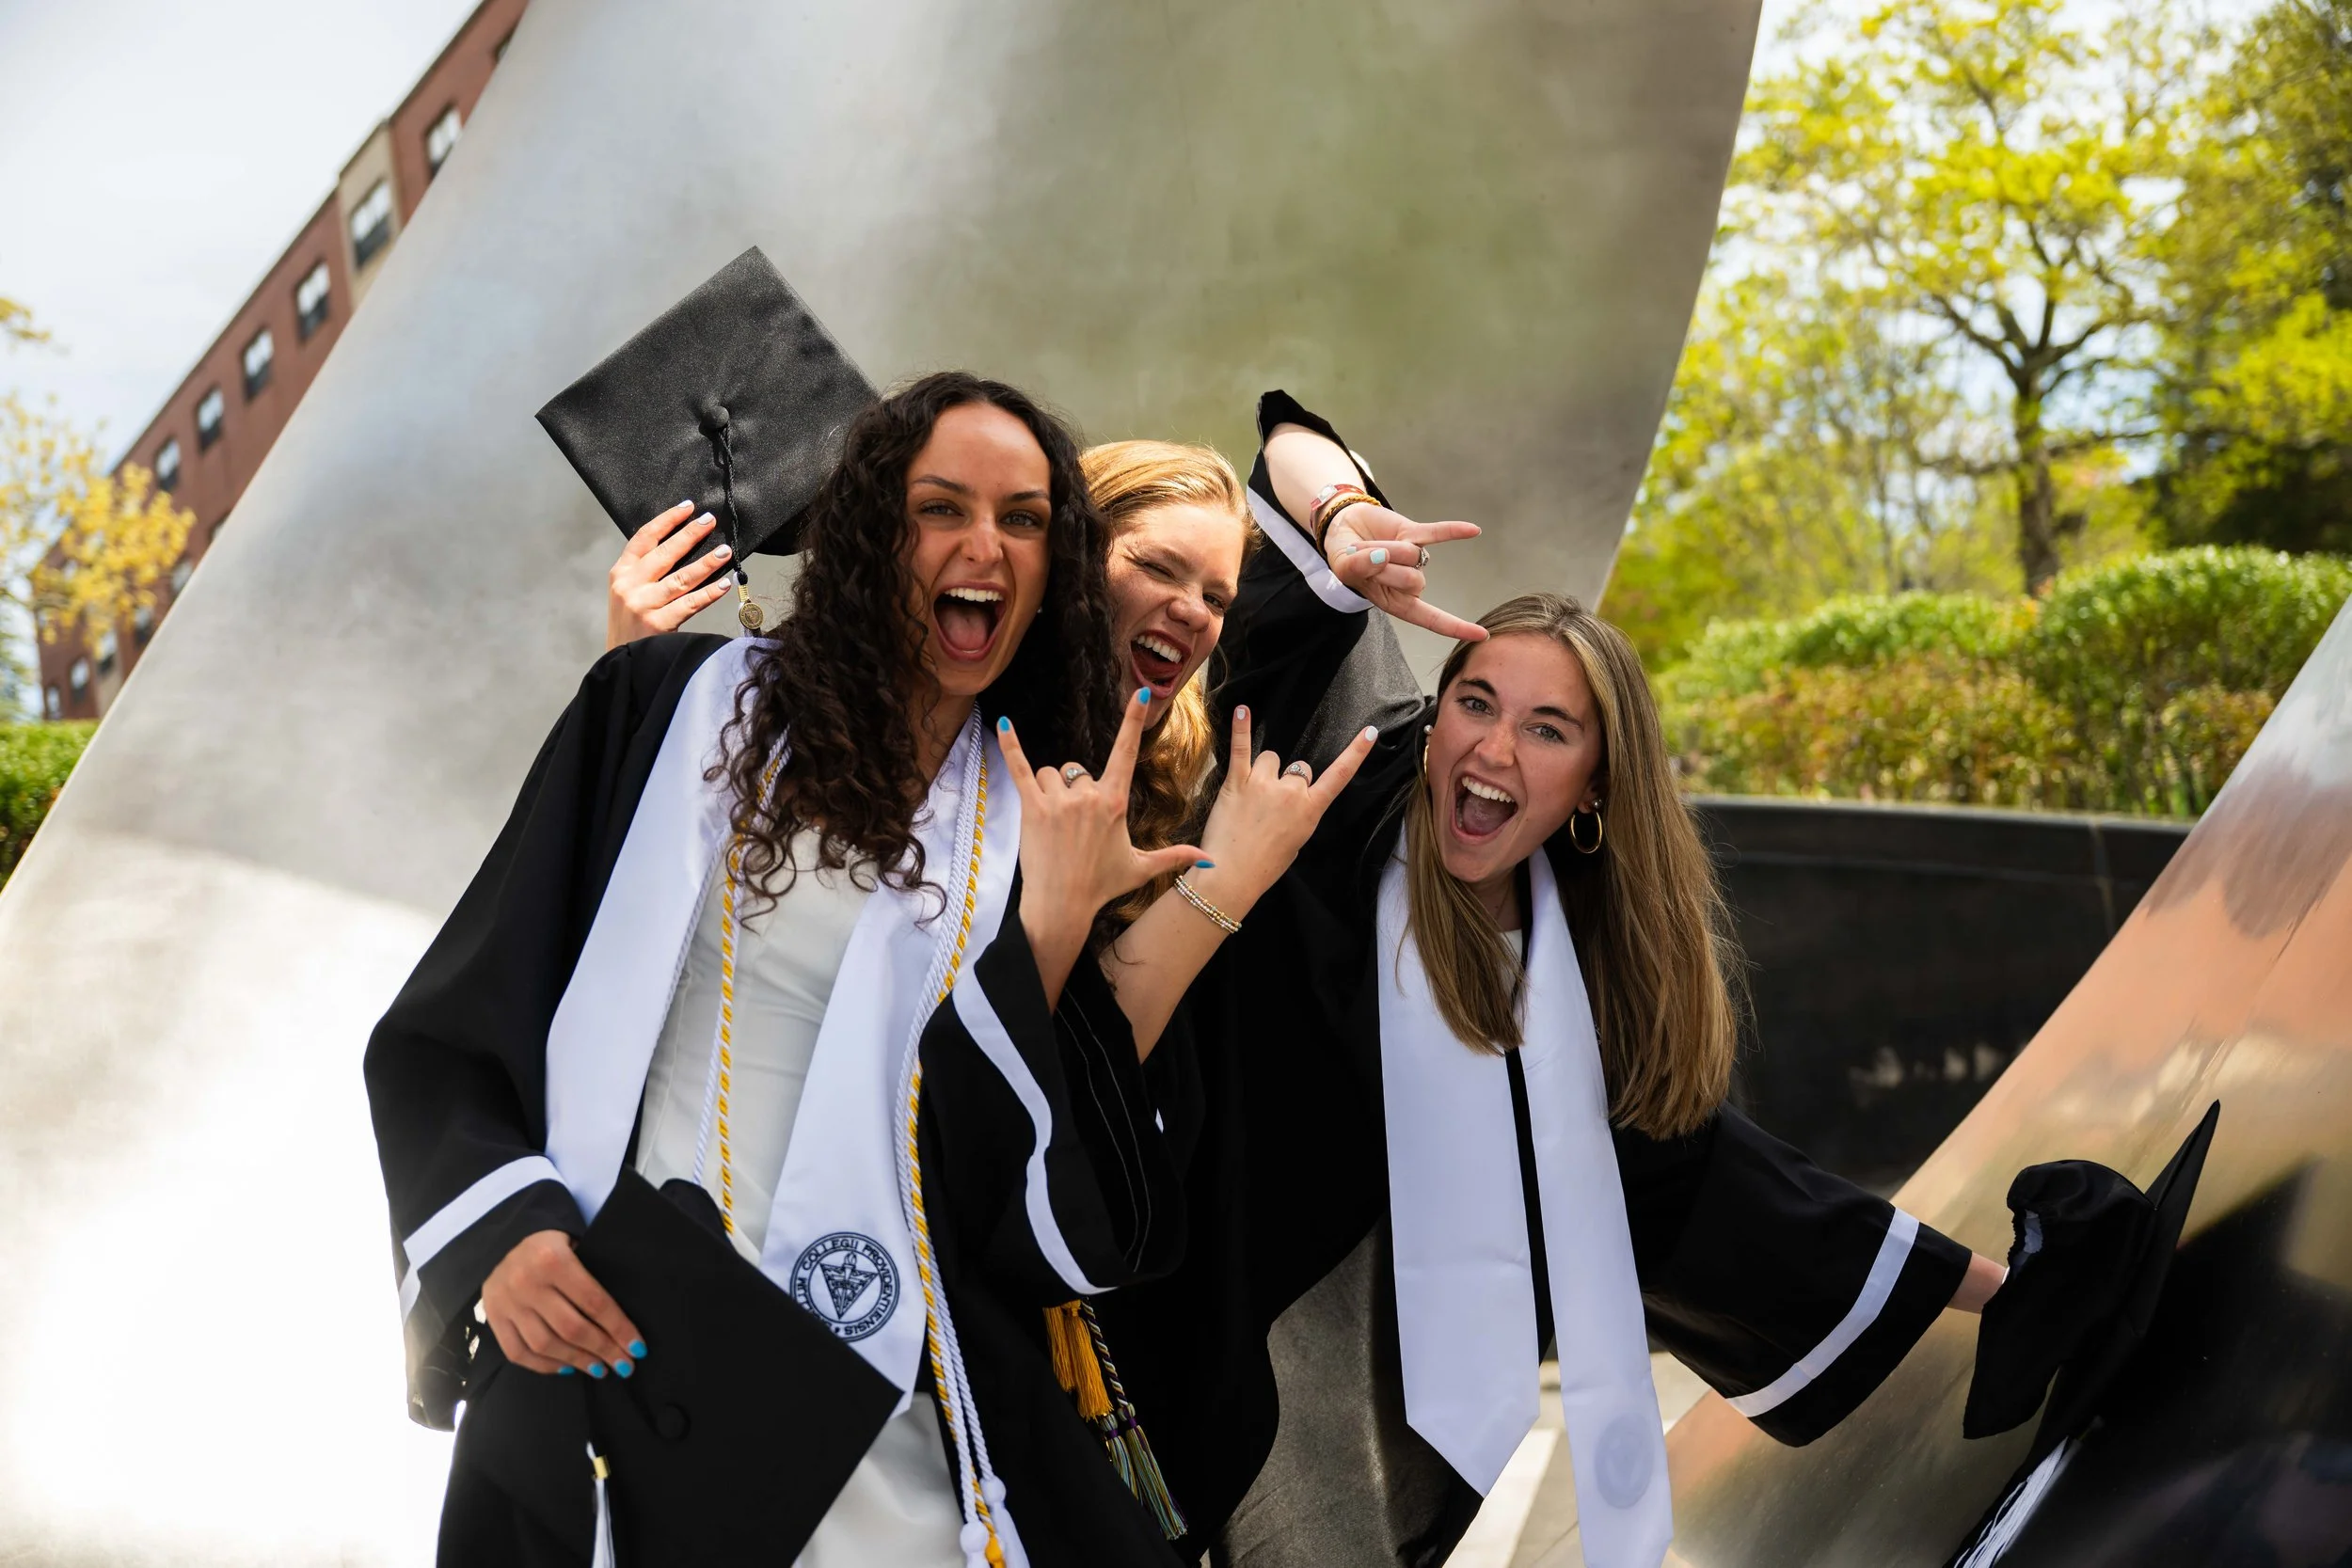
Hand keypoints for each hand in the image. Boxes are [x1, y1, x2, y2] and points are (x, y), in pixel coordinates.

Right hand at [479, 1229, 645, 1378]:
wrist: (504, 1240)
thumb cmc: (552, 1246)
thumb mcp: (576, 1247)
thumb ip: (594, 1277)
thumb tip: (621, 1324)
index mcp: (554, 1260)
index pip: (594, 1302)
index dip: (619, 1328)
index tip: (638, 1348)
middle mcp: (527, 1283)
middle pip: (572, 1328)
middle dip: (603, 1350)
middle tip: (624, 1366)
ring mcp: (507, 1303)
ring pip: (545, 1345)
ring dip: (577, 1362)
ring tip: (600, 1369)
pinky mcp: (493, 1317)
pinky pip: (518, 1353)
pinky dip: (544, 1366)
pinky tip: (567, 1368)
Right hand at [607, 501, 733, 648]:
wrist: (621, 662)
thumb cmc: (629, 625)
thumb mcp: (626, 593)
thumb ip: (644, 572)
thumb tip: (680, 546)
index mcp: (620, 573)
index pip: (644, 538)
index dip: (666, 520)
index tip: (687, 508)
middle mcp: (629, 586)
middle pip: (665, 553)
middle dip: (689, 534)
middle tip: (710, 521)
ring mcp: (643, 604)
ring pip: (681, 577)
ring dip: (706, 562)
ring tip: (725, 551)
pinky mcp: (658, 623)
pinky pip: (690, 603)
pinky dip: (709, 593)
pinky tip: (724, 584)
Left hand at [998, 689, 1207, 1001]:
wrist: (1062, 905)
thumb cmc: (1101, 886)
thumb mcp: (1141, 868)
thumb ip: (1175, 856)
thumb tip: (1209, 860)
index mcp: (1114, 802)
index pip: (1126, 752)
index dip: (1133, 722)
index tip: (1140, 694)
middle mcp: (1088, 797)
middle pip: (1077, 771)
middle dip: (1074, 793)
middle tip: (1072, 830)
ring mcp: (1058, 801)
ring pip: (1050, 774)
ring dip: (1050, 790)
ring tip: (1052, 823)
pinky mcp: (1031, 808)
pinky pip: (1020, 768)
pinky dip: (1010, 745)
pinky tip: (1003, 724)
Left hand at [1192, 705, 1377, 907]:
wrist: (1232, 875)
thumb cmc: (1264, 865)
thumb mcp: (1296, 842)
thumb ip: (1299, 814)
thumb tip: (1291, 800)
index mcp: (1310, 810)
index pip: (1339, 775)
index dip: (1356, 753)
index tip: (1370, 732)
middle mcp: (1291, 792)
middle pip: (1298, 769)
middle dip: (1287, 782)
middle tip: (1269, 807)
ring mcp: (1264, 784)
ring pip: (1271, 759)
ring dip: (1263, 772)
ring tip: (1250, 798)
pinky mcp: (1237, 781)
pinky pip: (1241, 748)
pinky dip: (1240, 728)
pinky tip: (1243, 710)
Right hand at [1321, 503, 1486, 642]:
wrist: (1343, 527)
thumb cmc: (1345, 557)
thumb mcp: (1345, 568)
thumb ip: (1361, 567)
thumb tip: (1381, 557)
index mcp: (1396, 602)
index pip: (1430, 618)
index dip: (1454, 626)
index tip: (1482, 635)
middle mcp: (1409, 582)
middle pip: (1413, 581)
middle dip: (1385, 568)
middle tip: (1365, 559)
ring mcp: (1413, 557)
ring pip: (1412, 556)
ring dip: (1386, 548)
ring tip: (1368, 545)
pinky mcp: (1413, 532)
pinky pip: (1435, 533)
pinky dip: (1453, 531)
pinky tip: (1474, 531)